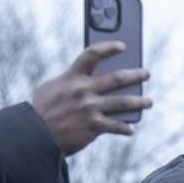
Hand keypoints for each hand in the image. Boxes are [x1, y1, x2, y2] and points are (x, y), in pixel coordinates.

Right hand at [30, 42, 152, 154]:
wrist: (35, 136)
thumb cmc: (42, 111)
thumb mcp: (52, 89)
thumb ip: (71, 82)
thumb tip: (91, 82)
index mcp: (72, 77)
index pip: (93, 55)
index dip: (109, 48)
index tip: (123, 46)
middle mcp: (84, 90)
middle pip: (117, 78)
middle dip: (135, 75)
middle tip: (146, 74)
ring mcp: (91, 109)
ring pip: (123, 102)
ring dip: (139, 101)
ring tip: (148, 102)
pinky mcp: (94, 126)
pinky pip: (116, 126)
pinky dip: (125, 128)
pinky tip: (130, 129)